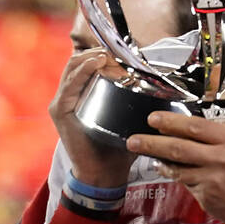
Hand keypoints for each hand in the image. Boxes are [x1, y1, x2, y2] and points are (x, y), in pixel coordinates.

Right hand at [48, 46, 136, 186]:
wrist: (105, 173)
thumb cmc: (118, 145)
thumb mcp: (127, 116)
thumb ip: (137, 98)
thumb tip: (163, 81)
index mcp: (82, 93)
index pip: (87, 62)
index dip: (103, 51)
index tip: (124, 50)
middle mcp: (69, 94)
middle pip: (78, 60)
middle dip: (98, 51)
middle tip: (118, 50)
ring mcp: (62, 102)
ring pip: (73, 67)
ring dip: (92, 57)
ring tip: (109, 53)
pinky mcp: (60, 111)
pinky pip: (69, 86)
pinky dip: (83, 71)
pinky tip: (97, 63)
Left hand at [126, 69, 224, 223]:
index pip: (197, 129)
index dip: (172, 123)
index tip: (154, 119)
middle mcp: (220, 160)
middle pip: (179, 149)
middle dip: (152, 142)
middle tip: (133, 139)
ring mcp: (211, 182)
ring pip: (178, 168)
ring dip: (158, 159)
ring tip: (141, 152)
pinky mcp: (207, 199)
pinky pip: (185, 184)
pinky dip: (173, 175)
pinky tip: (164, 168)